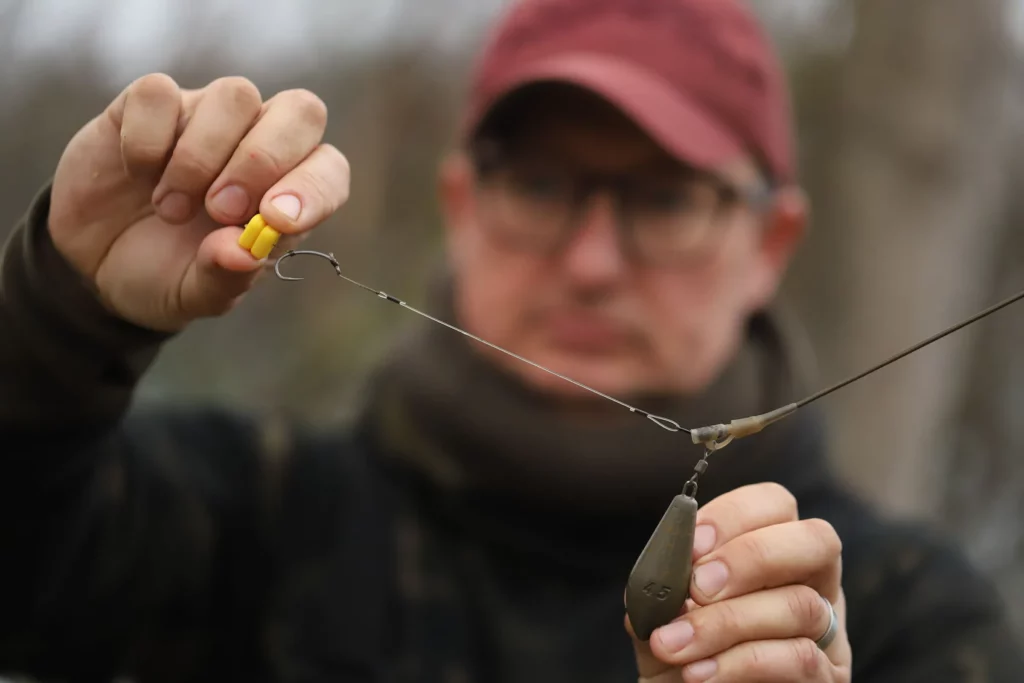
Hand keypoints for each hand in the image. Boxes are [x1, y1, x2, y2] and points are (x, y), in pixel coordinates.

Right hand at [48, 73, 349, 331]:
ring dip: (201, 158)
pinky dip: (147, 140)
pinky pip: (160, 92)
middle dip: (263, 160)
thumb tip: (242, 254)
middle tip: (220, 210)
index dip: (314, 187)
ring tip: (170, 210)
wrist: (91, 264)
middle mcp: (258, 143)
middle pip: (301, 111)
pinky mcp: (151, 104)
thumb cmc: (166, 273)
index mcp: (287, 191)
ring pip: (236, 95)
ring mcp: (207, 116)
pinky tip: (137, 176)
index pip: (329, 169)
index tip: (275, 219)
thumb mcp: (197, 294)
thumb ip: (225, 277)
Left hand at [629, 483, 851, 681]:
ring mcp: (827, 636)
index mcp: (773, 556)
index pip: (776, 505)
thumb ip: (665, 585)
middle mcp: (813, 586)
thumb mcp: (663, 617)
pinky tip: (699, 674)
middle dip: (751, 557)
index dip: (734, 515)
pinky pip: (799, 658)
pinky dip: (741, 662)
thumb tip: (662, 565)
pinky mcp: (828, 681)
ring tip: (674, 645)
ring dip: (726, 622)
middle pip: (817, 541)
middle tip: (697, 587)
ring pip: (801, 604)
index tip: (691, 545)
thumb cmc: (677, 663)